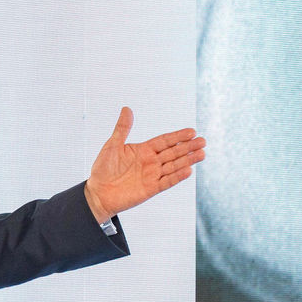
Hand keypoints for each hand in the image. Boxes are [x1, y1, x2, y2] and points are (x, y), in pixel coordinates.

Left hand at [84, 106, 205, 222]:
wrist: (98, 193)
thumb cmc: (103, 169)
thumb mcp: (112, 145)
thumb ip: (122, 128)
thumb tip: (127, 109)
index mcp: (143, 150)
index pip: (164, 141)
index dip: (178, 136)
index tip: (192, 131)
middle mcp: (150, 162)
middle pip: (173, 152)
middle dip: (188, 147)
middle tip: (202, 141)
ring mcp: (152, 175)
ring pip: (174, 166)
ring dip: (188, 160)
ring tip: (202, 153)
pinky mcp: (151, 189)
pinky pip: (166, 182)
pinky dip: (177, 177)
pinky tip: (188, 171)